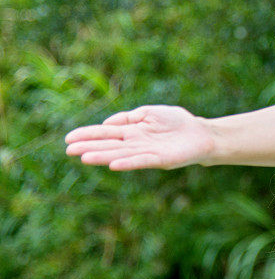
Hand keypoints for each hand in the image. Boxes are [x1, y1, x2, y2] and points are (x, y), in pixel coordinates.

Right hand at [64, 105, 214, 170]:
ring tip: (84, 157)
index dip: (88, 135)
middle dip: (89, 147)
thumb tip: (106, 124)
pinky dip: (128, 163)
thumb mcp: (149, 113)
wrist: (201, 134)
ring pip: (121, 154)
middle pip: (109, 145)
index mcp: (132, 131)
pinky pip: (141, 161)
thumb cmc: (176, 122)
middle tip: (69, 150)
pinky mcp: (160, 159)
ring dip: (103, 156)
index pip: (105, 133)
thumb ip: (129, 118)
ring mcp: (147, 152)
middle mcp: (136, 143)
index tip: (68, 138)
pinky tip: (114, 164)